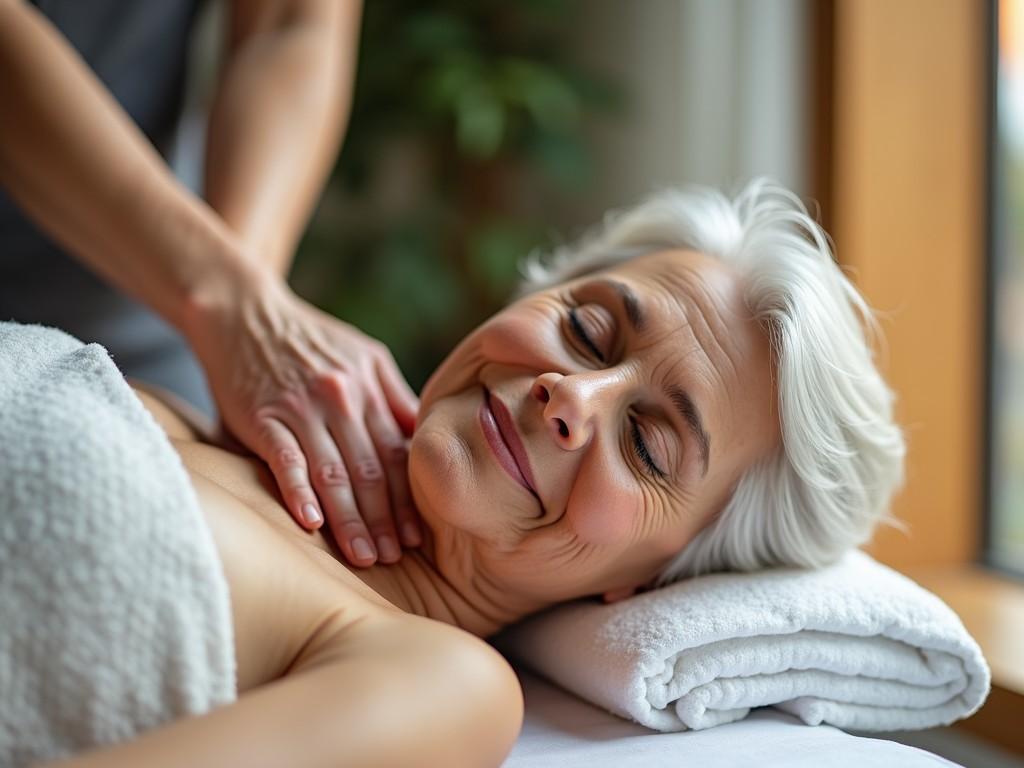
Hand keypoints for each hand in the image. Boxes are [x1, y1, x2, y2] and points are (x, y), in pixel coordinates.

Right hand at [187, 272, 421, 566]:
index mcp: (369, 388)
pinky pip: (285, 459)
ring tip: (365, 556)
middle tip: (396, 557)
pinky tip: (311, 524)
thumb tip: (426, 443)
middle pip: (370, 469)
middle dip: (385, 519)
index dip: (408, 498)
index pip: (395, 454)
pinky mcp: (261, 414)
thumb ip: (394, 399)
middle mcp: (341, 399)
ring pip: (333, 472)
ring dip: (351, 519)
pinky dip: (299, 492)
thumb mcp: (366, 356)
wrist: (245, 312)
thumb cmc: (312, 341)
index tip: (419, 537)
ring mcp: (301, 407)